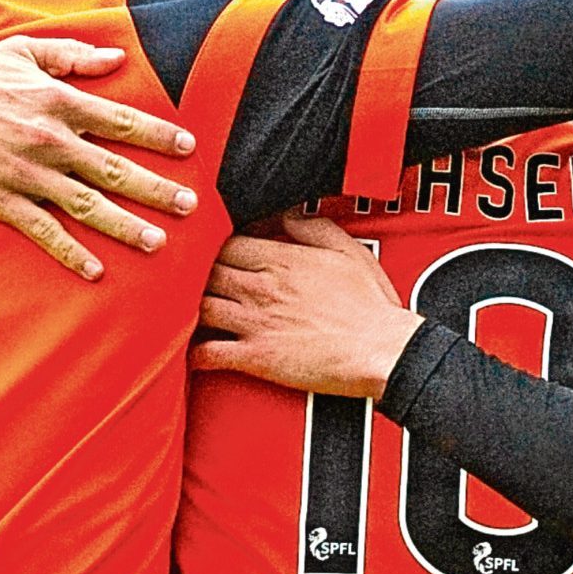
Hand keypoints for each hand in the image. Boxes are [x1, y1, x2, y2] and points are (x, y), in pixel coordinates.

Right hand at [0, 36, 200, 278]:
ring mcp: (26, 174)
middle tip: (190, 205)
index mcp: (58, 102)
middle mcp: (49, 140)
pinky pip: (43, 231)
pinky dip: (70, 252)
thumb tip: (117, 58)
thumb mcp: (24, 51)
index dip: (158, 135)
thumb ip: (73, 55)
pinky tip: (96, 270)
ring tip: (157, 242)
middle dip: (156, 189)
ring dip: (125, 226)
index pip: (121, 121)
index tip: (190, 148)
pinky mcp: (2, 201)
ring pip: (86, 205)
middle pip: (114, 169)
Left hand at [192, 216, 424, 396]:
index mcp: (282, 260)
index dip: (219, 246)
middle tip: (199, 281)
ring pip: (199, 307)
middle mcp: (261, 289)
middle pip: (207, 272)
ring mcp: (254, 323)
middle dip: (199, 275)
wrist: (382, 351)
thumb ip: (311, 227)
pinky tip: (194, 351)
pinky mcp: (256, 358)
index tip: (220, 253)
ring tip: (190, 312)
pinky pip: (209, 354)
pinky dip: (195, 353)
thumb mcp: (348, 250)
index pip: (228, 243)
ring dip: (191, 309)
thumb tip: (287, 215)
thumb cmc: (371, 306)